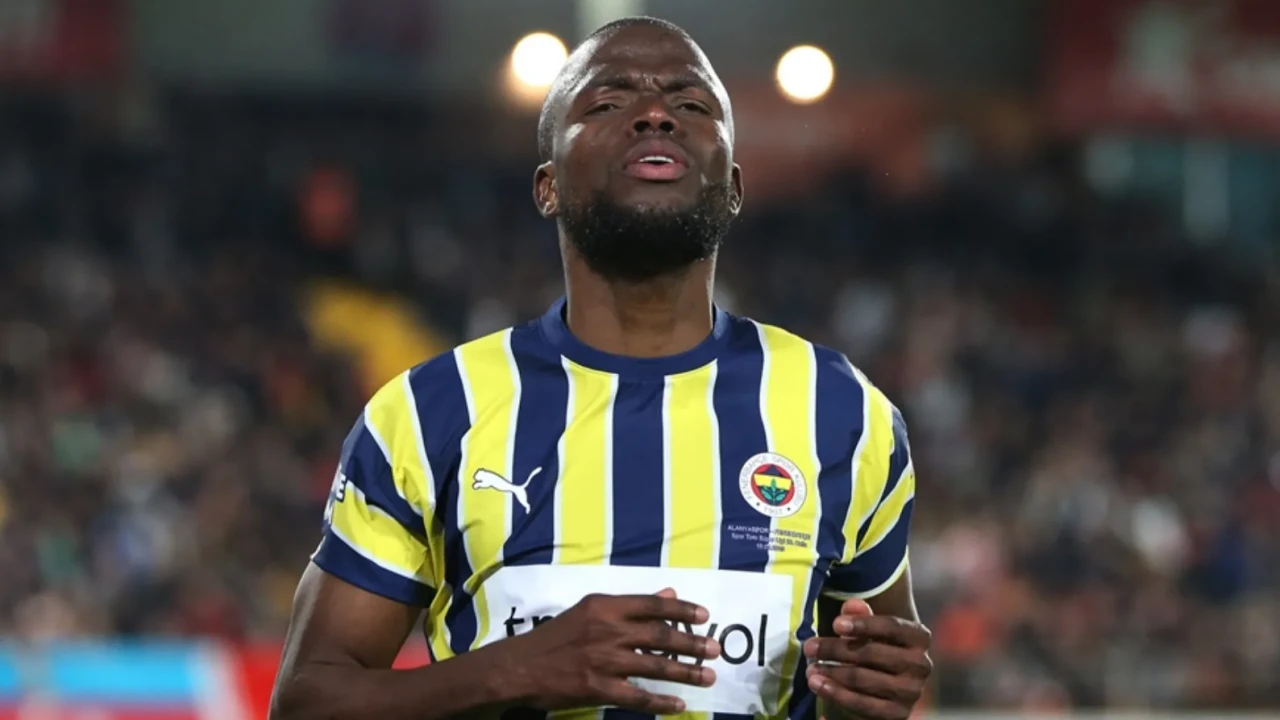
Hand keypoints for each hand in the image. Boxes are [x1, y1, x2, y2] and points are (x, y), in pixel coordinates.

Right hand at [505, 589, 720, 714]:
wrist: (520, 667)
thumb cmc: (556, 636)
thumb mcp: (590, 610)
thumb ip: (630, 605)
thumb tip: (668, 594)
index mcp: (605, 606)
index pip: (653, 604)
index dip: (682, 610)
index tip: (704, 616)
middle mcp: (608, 630)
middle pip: (660, 636)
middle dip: (692, 643)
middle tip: (715, 649)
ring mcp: (604, 661)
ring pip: (655, 666)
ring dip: (686, 672)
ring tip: (708, 676)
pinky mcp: (598, 688)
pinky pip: (638, 696)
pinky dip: (661, 702)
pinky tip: (679, 705)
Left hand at [803, 599, 931, 719]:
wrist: (890, 682)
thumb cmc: (877, 647)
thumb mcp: (870, 628)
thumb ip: (861, 615)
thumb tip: (851, 605)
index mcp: (919, 637)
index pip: (891, 627)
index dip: (863, 625)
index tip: (835, 624)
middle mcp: (921, 665)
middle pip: (871, 654)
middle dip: (835, 650)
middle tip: (809, 647)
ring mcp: (911, 692)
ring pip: (863, 680)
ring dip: (832, 674)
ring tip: (810, 670)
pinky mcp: (898, 714)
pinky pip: (862, 705)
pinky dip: (837, 695)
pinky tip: (819, 688)